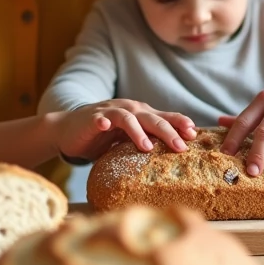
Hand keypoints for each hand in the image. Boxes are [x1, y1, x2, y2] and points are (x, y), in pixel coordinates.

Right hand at [56, 99, 197, 162]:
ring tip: (148, 147)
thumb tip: (176, 154)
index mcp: (141, 114)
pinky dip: (103, 121)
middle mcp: (128, 109)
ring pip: (128, 118)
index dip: (179, 123)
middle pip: (152, 118)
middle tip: (180, 146)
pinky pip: (99, 118)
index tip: (194, 134)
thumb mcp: (129, 138)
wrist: (69, 129)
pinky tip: (105, 126)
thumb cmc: (104, 136)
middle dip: (167, 131)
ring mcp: (109, 112)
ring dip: (138, 131)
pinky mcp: (92, 118)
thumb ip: (148, 141)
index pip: (164, 116)